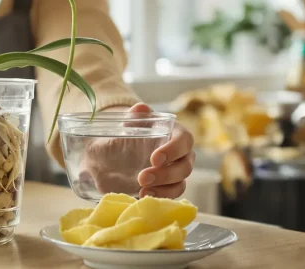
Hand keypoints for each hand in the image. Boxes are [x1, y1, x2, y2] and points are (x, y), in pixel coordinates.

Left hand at [77, 103, 194, 198]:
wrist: (119, 151)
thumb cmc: (131, 133)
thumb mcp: (131, 123)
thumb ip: (136, 115)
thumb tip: (141, 108)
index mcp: (176, 134)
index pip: (184, 140)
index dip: (173, 150)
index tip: (155, 159)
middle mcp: (182, 154)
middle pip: (185, 166)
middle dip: (165, 174)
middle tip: (142, 178)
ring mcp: (177, 172)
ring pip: (180, 183)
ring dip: (163, 189)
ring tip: (142, 191)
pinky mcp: (169, 186)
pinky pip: (172, 194)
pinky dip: (160, 196)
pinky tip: (143, 196)